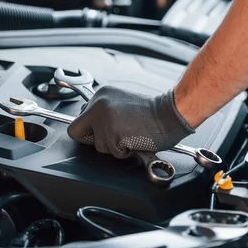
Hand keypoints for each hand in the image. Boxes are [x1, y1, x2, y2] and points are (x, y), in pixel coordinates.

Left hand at [67, 86, 194, 158]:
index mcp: (101, 95)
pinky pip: (112, 153)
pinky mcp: (113, 134)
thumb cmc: (154, 111)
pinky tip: (134, 140)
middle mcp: (99, 104)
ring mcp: (104, 119)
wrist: (170, 113)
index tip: (103, 131)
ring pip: (97, 146)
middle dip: (93, 139)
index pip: (79, 118)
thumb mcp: (123, 102)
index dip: (91, 129)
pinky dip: (124, 152)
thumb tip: (94, 126)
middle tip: (113, 137)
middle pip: (76, 131)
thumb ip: (105, 111)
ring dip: (113, 146)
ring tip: (130, 136)